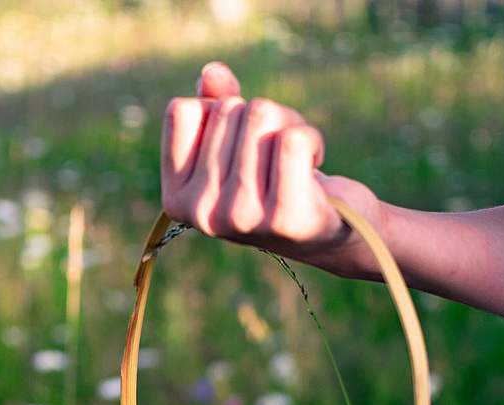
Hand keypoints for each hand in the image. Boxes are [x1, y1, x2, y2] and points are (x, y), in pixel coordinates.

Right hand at [161, 61, 384, 279]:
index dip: (217, 110)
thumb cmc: (275, 183)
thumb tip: (212, 73)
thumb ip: (216, 106)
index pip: (182, 112)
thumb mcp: (238, 144)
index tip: (238, 142)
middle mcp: (203, 215)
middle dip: (261, 117)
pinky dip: (312, 138)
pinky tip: (314, 164)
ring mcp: (241, 219)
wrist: (325, 232)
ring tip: (295, 160)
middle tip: (276, 155)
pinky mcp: (283, 218)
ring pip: (262, 115)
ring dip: (289, 123)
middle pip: (229, 109)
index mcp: (178, 200)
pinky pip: (293, 139)